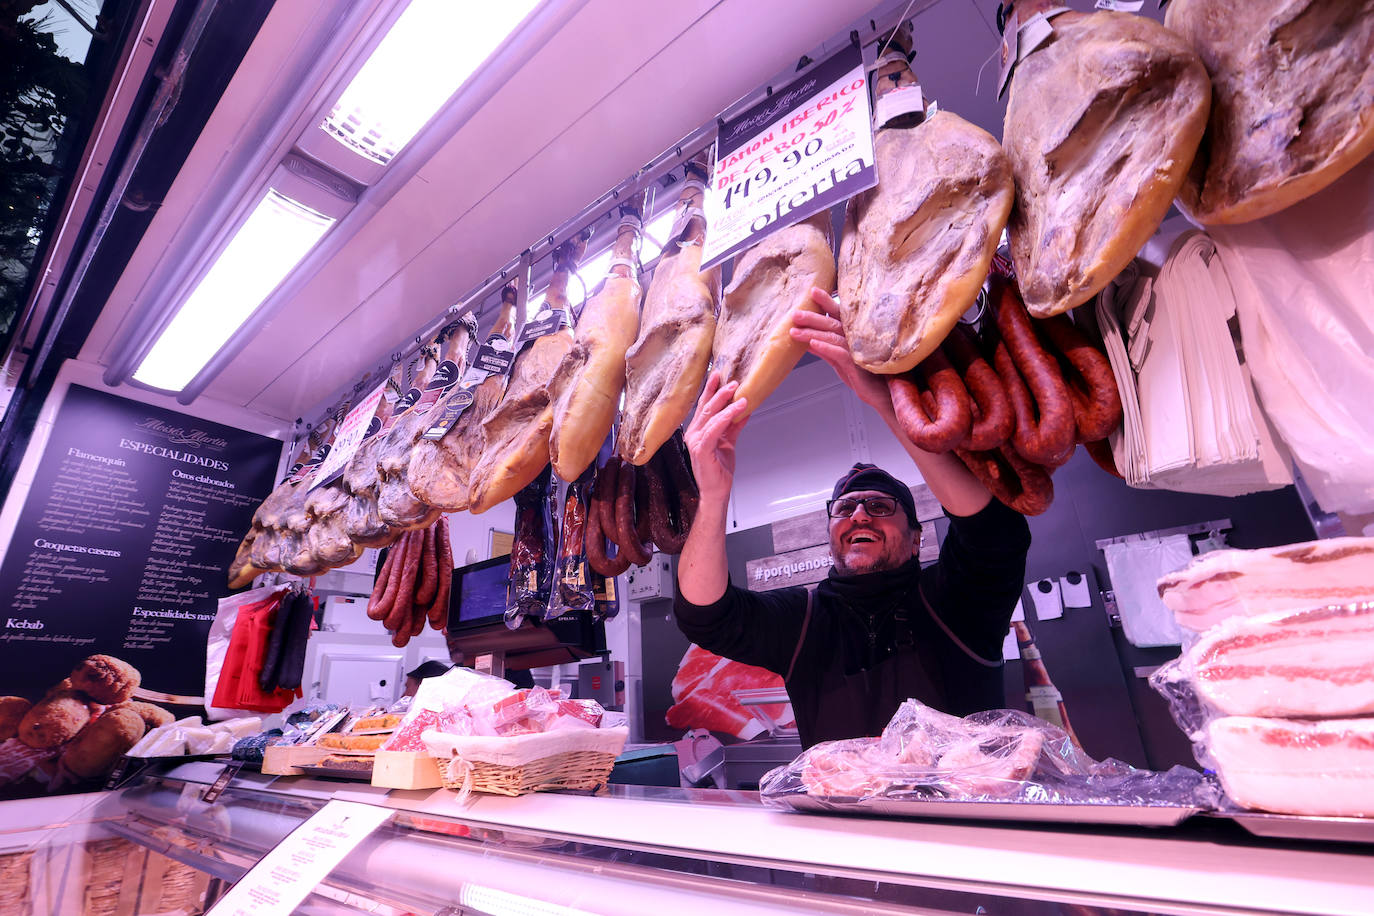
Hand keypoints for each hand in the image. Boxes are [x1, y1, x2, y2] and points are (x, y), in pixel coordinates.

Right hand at [683, 372, 748, 504]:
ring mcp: (695, 441)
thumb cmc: (719, 470)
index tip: (718, 374)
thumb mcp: (729, 442)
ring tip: (740, 394)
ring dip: (726, 403)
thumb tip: (744, 410)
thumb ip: (733, 426)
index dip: (710, 390)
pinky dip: (726, 418)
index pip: (704, 406)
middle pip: (706, 407)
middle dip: (719, 392)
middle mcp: (693, 433)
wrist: (716, 491)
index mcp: (698, 430)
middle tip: (732, 380)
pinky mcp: (701, 450)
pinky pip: (714, 430)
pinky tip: (737, 411)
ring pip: (710, 416)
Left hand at [790, 288, 892, 414]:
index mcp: (854, 336)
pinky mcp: (859, 365)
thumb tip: (809, 342)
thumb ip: (829, 352)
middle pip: (833, 323)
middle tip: (795, 314)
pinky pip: (839, 354)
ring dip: (813, 333)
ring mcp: (859, 351)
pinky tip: (811, 344)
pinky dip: (825, 348)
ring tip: (795, 331)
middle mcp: (857, 339)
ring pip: (833, 336)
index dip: (826, 303)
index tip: (813, 292)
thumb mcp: (844, 364)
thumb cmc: (868, 380)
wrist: (885, 397)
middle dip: (813, 317)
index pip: (839, 316)